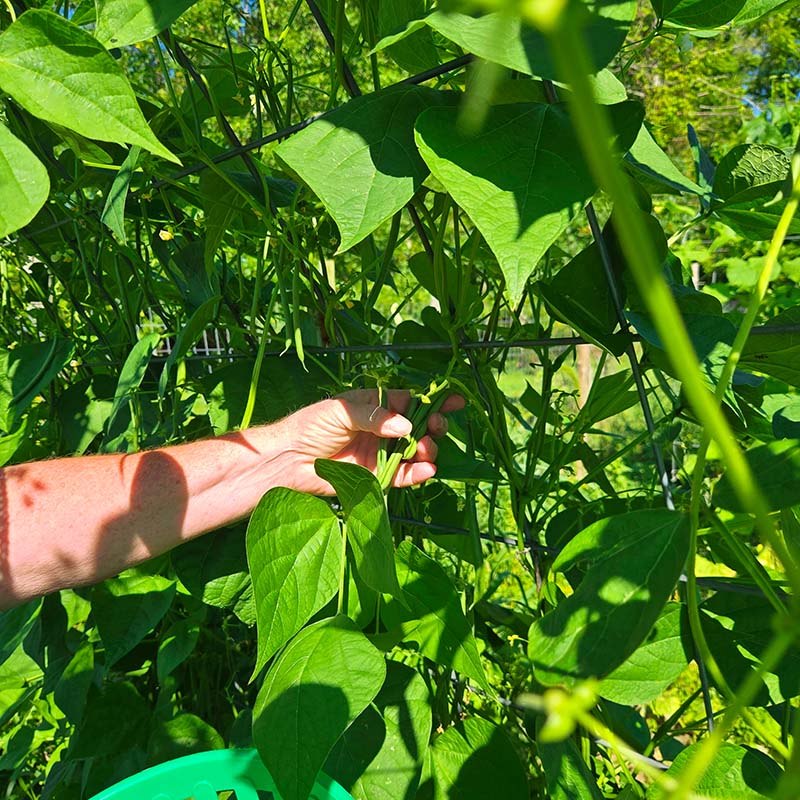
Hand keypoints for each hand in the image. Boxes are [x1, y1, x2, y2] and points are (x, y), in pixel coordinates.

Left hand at [276, 389, 464, 494]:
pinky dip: (418, 474)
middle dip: (433, 426)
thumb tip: (406, 426)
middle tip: (436, 428)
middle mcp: (382, 430)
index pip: (409, 401)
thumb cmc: (311, 426)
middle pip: (419, 427)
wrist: (288, 459)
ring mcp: (380, 453)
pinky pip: (403, 476)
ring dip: (427, 450)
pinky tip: (427, 470)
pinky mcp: (376, 477)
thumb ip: (375, 417)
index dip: (433, 401)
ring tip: (426, 450)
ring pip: (415, 452)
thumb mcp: (342, 411)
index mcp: (375, 407)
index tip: (455, 401)